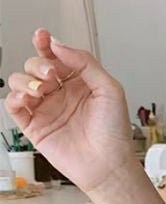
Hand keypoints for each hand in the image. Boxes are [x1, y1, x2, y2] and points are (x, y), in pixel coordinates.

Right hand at [4, 27, 137, 194]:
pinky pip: (12, 105)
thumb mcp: (110, 90)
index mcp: (79, 84)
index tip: (42, 37)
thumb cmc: (115, 134)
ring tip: (42, 89)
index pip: (56, 57)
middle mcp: (61, 95)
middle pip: (35, 66)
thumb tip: (58, 45)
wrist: (109, 166)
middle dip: (38, 65)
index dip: (45, 44)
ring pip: (20, 81)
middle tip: (51, 76)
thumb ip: (86, 63)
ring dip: (25, 79)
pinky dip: (14, 96)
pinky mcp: (34, 126)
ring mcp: (46, 110)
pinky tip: (28, 98)